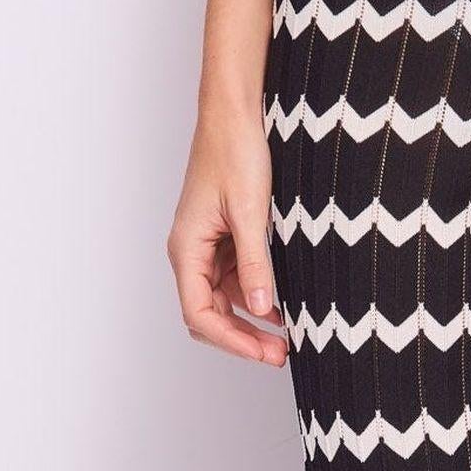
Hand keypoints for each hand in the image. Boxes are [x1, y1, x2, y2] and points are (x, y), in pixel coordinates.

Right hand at [167, 108, 285, 364]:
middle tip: (280, 354)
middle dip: (242, 339)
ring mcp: (206, 247)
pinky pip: (234, 281)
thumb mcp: (250, 213)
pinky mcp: (223, 239)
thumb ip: (254, 264)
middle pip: (208, 315)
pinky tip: (280, 308)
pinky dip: (255, 298)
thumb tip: (260, 308)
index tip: (264, 353)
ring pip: (222, 302)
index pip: (200, 314)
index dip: (231, 341)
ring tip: (284, 338)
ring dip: (250, 323)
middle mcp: (191, 252)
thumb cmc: (234, 153)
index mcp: (187, 248)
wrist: (235, 115)